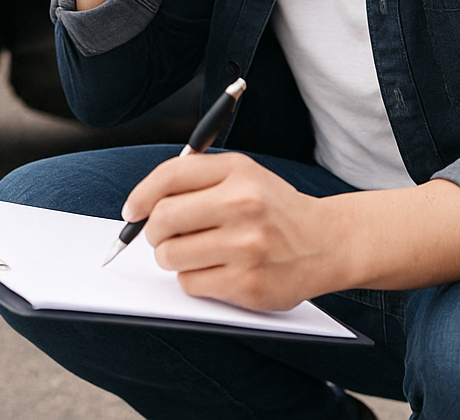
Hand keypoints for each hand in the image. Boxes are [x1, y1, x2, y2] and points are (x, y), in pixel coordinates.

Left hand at [124, 152, 341, 312]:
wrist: (327, 243)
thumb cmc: (272, 208)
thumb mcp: (241, 175)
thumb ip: (194, 179)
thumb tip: (141, 203)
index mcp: (238, 173)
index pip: (169, 176)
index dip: (141, 195)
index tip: (132, 210)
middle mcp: (243, 206)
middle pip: (163, 219)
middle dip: (152, 231)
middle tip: (161, 235)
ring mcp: (247, 248)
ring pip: (171, 255)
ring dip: (170, 257)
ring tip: (192, 252)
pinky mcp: (249, 285)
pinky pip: (190, 284)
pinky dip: (192, 279)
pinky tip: (214, 269)